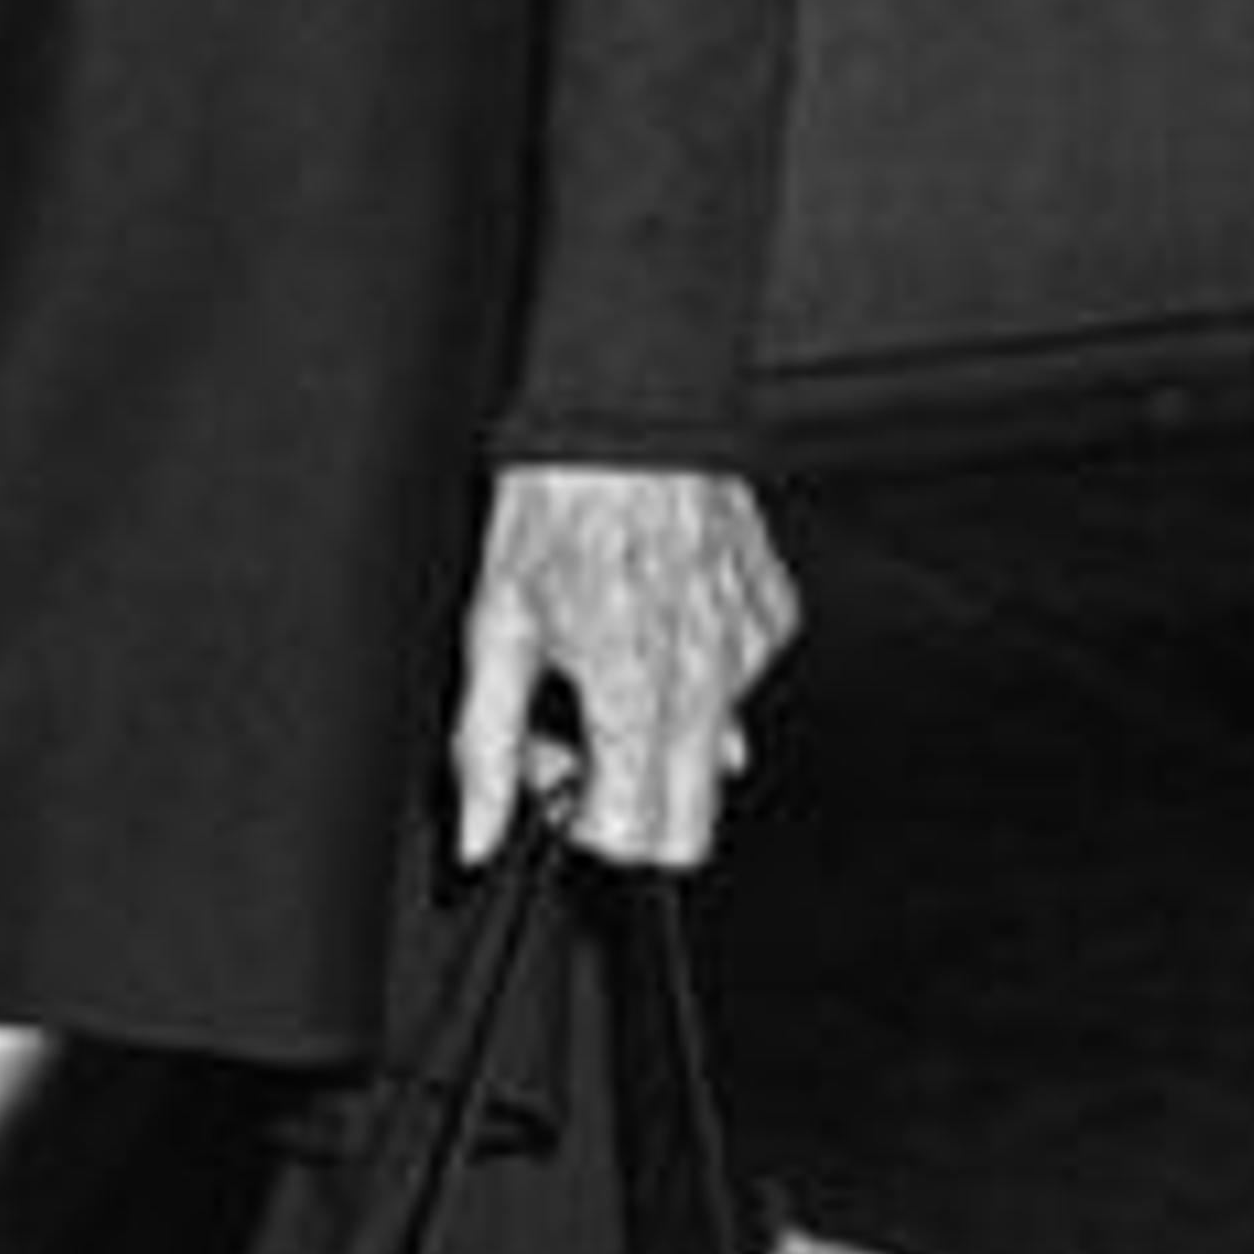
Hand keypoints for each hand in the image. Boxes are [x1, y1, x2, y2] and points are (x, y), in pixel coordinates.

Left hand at [451, 459, 797, 869]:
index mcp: (635, 695)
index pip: (633, 838)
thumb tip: (480, 831)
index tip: (552, 783)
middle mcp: (707, 686)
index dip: (580, 826)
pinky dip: (694, 675)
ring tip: (608, 662)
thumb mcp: (495, 626)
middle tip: (578, 744)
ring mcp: (750, 654)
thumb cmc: (561, 504)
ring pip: (714, 755)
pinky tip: (651, 620)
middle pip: (691, 830)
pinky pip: (739, 686)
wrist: (631, 415)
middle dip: (631, 811)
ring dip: (660, 737)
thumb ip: (487, 745)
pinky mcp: (773, 619)